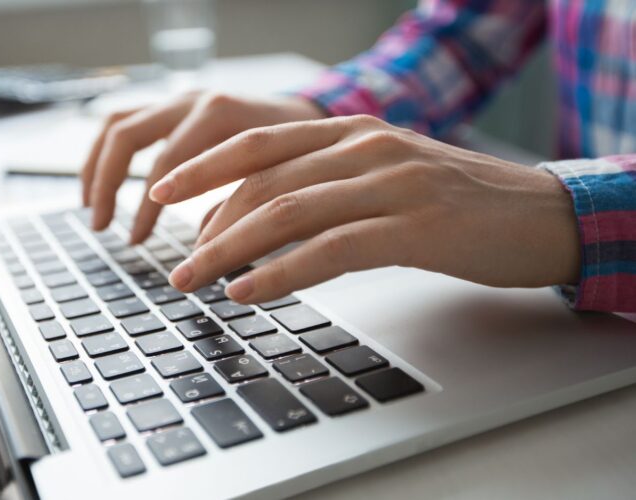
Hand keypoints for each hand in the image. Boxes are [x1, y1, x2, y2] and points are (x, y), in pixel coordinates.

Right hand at [81, 92, 324, 242]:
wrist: (310, 119)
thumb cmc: (299, 156)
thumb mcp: (277, 180)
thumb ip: (239, 207)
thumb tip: (201, 252)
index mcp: (219, 115)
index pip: (166, 162)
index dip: (146, 207)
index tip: (137, 241)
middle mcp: (192, 100)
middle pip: (127, 135)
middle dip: (108, 183)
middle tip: (101, 226)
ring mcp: (179, 100)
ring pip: (117, 124)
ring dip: (97, 167)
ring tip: (92, 208)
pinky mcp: (172, 107)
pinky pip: (125, 122)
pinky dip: (107, 155)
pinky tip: (103, 185)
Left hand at [148, 115, 580, 302]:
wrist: (540, 214)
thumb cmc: (456, 201)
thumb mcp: (383, 176)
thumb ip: (326, 185)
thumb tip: (259, 220)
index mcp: (352, 130)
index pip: (258, 141)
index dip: (204, 167)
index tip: (162, 193)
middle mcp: (364, 146)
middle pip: (262, 180)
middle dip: (206, 224)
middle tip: (175, 262)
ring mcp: (390, 183)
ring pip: (286, 212)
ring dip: (229, 251)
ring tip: (194, 281)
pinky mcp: (413, 227)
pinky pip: (328, 250)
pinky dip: (280, 273)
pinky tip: (248, 292)